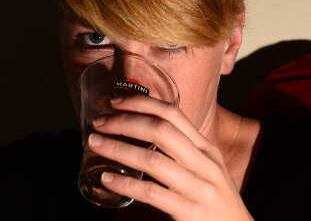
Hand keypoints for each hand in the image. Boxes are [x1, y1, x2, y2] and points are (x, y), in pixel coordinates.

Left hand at [87, 94, 254, 220]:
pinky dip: (126, 184)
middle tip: (99, 122)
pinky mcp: (190, 211)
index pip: (173, 114)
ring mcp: (199, 188)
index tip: (117, 101)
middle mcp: (204, 163)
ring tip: (95, 144)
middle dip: (125, 122)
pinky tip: (107, 179)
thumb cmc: (215, 201)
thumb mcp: (206, 169)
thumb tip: (142, 133)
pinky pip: (152, 193)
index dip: (143, 103)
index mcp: (206, 148)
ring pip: (153, 160)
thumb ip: (182, 152)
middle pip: (161, 130)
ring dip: (118, 149)